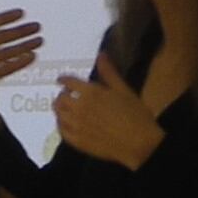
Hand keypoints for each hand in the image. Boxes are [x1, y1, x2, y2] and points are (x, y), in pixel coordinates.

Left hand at [52, 52, 165, 169]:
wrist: (138, 142)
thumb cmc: (135, 114)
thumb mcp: (123, 90)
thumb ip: (109, 73)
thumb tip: (101, 55)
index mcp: (91, 93)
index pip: (69, 82)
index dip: (64, 79)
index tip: (61, 80)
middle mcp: (79, 108)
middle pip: (60, 99)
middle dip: (62, 95)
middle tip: (66, 95)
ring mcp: (77, 126)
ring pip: (59, 114)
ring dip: (60, 109)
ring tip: (65, 109)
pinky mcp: (78, 141)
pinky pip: (62, 131)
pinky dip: (61, 125)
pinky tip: (66, 124)